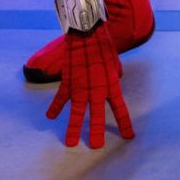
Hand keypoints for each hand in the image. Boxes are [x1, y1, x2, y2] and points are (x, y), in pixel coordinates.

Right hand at [46, 23, 133, 147]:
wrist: (87, 32)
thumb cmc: (103, 45)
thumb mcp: (114, 61)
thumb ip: (116, 74)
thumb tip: (117, 78)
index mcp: (111, 85)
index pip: (120, 109)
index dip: (124, 124)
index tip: (128, 137)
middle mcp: (96, 90)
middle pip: (96, 116)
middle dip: (96, 133)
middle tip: (95, 147)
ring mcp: (80, 87)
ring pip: (76, 112)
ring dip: (73, 128)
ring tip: (70, 143)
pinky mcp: (68, 82)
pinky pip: (60, 98)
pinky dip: (55, 107)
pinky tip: (50, 117)